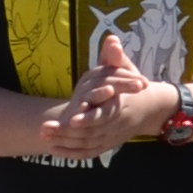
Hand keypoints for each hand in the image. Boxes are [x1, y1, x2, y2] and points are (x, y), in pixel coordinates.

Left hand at [38, 29, 165, 159]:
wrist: (148, 107)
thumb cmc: (133, 85)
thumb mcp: (126, 69)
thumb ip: (116, 57)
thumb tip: (112, 39)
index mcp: (120, 106)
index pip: (104, 115)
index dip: (89, 118)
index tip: (72, 119)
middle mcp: (115, 124)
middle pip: (91, 133)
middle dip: (67, 132)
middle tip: (45, 129)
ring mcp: (111, 137)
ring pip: (87, 144)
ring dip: (64, 142)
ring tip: (44, 136)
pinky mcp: (106, 144)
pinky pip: (88, 152)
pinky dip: (71, 153)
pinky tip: (54, 150)